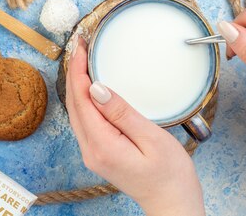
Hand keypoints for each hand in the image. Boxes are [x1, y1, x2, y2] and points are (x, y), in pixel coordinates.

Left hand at [65, 36, 204, 215]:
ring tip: (83, 59)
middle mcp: (90, 149)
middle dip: (74, 72)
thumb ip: (121, 113)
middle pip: (73, 103)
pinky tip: (90, 86)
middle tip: (80, 46)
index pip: (80, 99)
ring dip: (77, 84)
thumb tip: (96, 88)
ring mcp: (92, 153)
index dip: (78, 70)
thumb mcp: (152, 139)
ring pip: (76, 111)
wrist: (172, 205)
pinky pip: (84, 119)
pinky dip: (83, 98)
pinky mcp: (99, 152)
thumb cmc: (171, 176)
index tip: (81, 47)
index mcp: (101, 145)